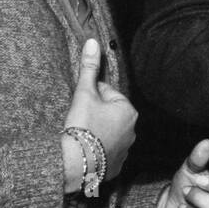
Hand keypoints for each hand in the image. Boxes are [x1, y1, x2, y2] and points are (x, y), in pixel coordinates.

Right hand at [62, 38, 136, 189]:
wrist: (76, 163)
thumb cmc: (82, 126)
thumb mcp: (85, 93)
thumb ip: (90, 67)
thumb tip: (93, 41)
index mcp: (128, 109)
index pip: (107, 93)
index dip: (91, 96)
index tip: (81, 106)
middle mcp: (133, 129)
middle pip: (109, 113)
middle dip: (95, 114)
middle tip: (79, 121)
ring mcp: (126, 149)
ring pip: (108, 132)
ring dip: (97, 131)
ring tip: (82, 136)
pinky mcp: (116, 166)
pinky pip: (106, 152)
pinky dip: (97, 150)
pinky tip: (86, 150)